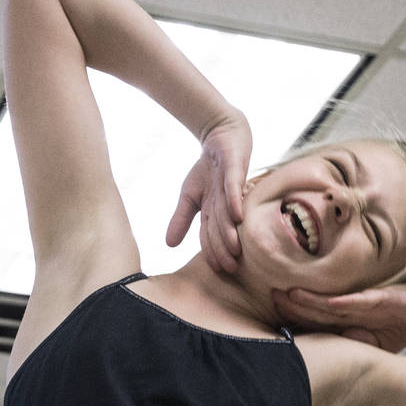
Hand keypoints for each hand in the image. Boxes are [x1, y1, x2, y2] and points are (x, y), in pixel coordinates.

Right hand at [166, 109, 251, 273]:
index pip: (210, 235)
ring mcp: (232, 187)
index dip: (213, 252)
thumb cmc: (208, 169)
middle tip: (231, 269)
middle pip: (224, 229)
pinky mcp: (235, 169)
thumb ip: (181, 219)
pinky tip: (237, 215)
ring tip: (235, 248)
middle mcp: (226, 203)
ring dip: (232, 231)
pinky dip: (235, 201)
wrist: (220, 135)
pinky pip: (235, 187)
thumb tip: (168, 245)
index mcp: (214, 212)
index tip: (217, 270)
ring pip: (230, 213)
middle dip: (226, 249)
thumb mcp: (189, 195)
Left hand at [271, 282, 405, 352]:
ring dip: (310, 299)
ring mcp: (362, 302)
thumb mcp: (372, 344)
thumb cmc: (394, 327)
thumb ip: (354, 346)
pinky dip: (344, 303)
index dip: (292, 316)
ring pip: (330, 303)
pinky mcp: (378, 298)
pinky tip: (329, 303)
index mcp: (343, 318)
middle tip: (271, 295)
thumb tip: (336, 352)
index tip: (272, 313)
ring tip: (289, 294)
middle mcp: (348, 308)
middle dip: (292, 303)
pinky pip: (358, 301)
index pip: (312, 318)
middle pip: (314, 308)